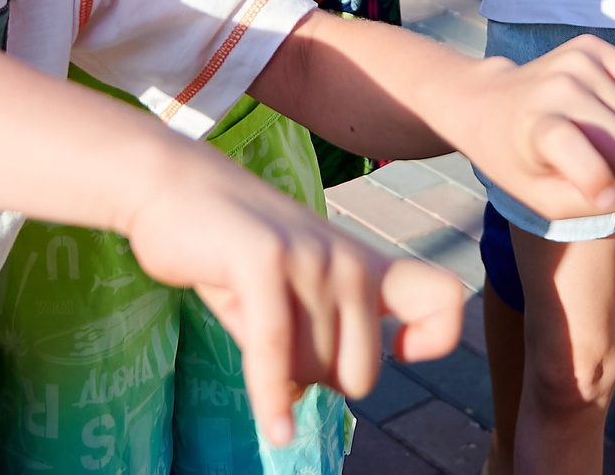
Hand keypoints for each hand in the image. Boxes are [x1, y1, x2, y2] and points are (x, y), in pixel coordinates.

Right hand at [125, 159, 464, 442]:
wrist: (171, 184)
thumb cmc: (231, 248)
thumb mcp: (291, 289)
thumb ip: (324, 333)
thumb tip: (322, 394)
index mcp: (365, 263)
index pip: (443, 298)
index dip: (433, 339)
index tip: (397, 350)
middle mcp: (351, 260)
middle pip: (360, 374)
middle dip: (316, 380)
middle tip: (277, 339)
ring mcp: (312, 259)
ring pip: (310, 372)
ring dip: (274, 371)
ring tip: (246, 311)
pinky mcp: (267, 262)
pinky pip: (277, 359)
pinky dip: (273, 401)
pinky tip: (276, 430)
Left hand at [438, 34, 614, 223]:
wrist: (488, 104)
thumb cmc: (516, 157)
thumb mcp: (539, 197)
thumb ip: (585, 204)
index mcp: (537, 126)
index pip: (588, 162)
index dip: (600, 185)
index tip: (598, 197)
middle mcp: (559, 86)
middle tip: (593, 164)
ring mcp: (578, 62)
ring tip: (598, 141)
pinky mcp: (593, 48)